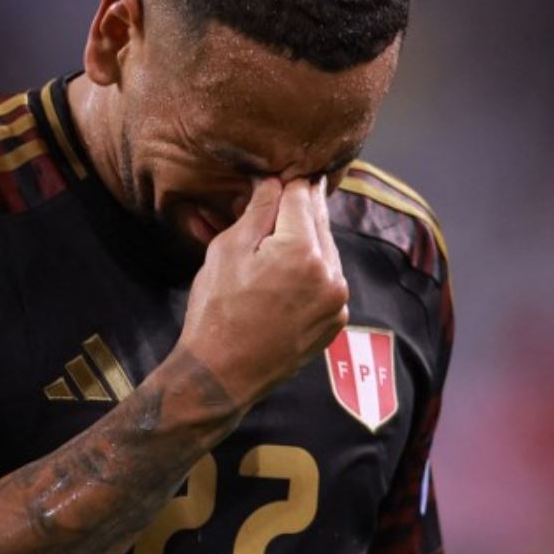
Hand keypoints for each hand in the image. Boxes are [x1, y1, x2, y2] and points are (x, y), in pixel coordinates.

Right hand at [176, 177, 349, 408]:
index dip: (284, 183)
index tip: (273, 178)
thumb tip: (275, 181)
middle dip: (298, 206)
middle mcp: (330, 273)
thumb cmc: (217, 311)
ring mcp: (337, 300)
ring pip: (327, 249)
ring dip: (307, 237)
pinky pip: (328, 279)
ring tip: (278, 235)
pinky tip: (286, 269)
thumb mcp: (228, 249)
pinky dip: (312, 267)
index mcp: (303, 250)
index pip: (301, 194)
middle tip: (281, 192)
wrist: (222, 374)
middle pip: (318, 220)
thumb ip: (258, 209)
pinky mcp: (336, 320)